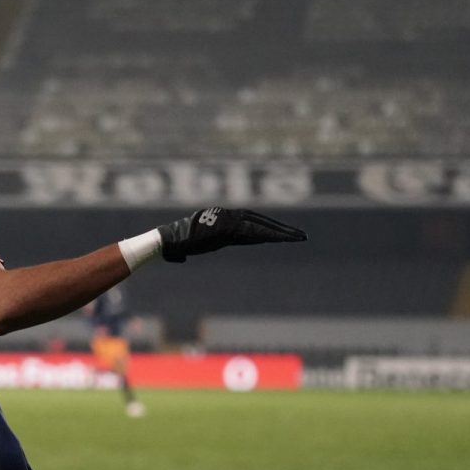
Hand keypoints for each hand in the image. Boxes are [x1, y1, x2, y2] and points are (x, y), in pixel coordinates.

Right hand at [157, 208, 305, 261]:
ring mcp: (228, 219)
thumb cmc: (177, 243)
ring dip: (281, 231)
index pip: (251, 222)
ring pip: (260, 224)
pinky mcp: (228, 227)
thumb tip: (187, 253)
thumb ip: (196, 246)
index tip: (284, 234)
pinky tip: (283, 239)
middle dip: (281, 228)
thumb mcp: (193, 244)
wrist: (169, 240)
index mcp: (222, 219)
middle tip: (301, 236)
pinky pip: (253, 230)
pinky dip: (269, 234)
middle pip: (260, 220)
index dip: (268, 227)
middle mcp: (227, 215)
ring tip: (299, 238)